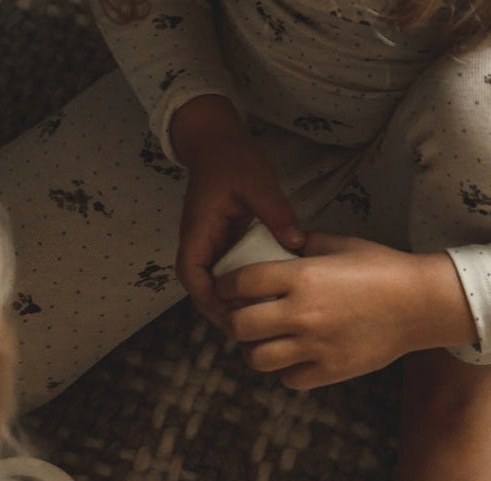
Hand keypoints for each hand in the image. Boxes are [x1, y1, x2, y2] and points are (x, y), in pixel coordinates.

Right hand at [169, 94, 303, 325]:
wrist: (216, 142)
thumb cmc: (231, 159)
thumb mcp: (258, 183)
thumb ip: (276, 213)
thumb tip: (297, 244)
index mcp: (198, 232)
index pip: (193, 277)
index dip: (210, 300)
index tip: (233, 314)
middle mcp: (197, 244)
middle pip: (201, 289)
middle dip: (221, 310)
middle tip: (250, 328)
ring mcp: (207, 245)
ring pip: (212, 284)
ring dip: (229, 301)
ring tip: (257, 318)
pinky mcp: (219, 243)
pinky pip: (225, 272)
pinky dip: (238, 286)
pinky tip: (261, 294)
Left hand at [216, 234, 476, 389]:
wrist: (421, 304)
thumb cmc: (383, 269)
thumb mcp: (343, 244)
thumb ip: (307, 245)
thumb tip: (281, 245)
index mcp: (303, 277)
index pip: (241, 282)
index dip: (226, 286)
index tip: (226, 289)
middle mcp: (302, 313)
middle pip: (240, 326)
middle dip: (235, 322)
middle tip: (242, 319)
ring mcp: (314, 346)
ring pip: (257, 359)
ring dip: (255, 350)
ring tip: (266, 341)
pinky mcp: (327, 371)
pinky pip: (287, 378)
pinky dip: (286, 370)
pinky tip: (295, 357)